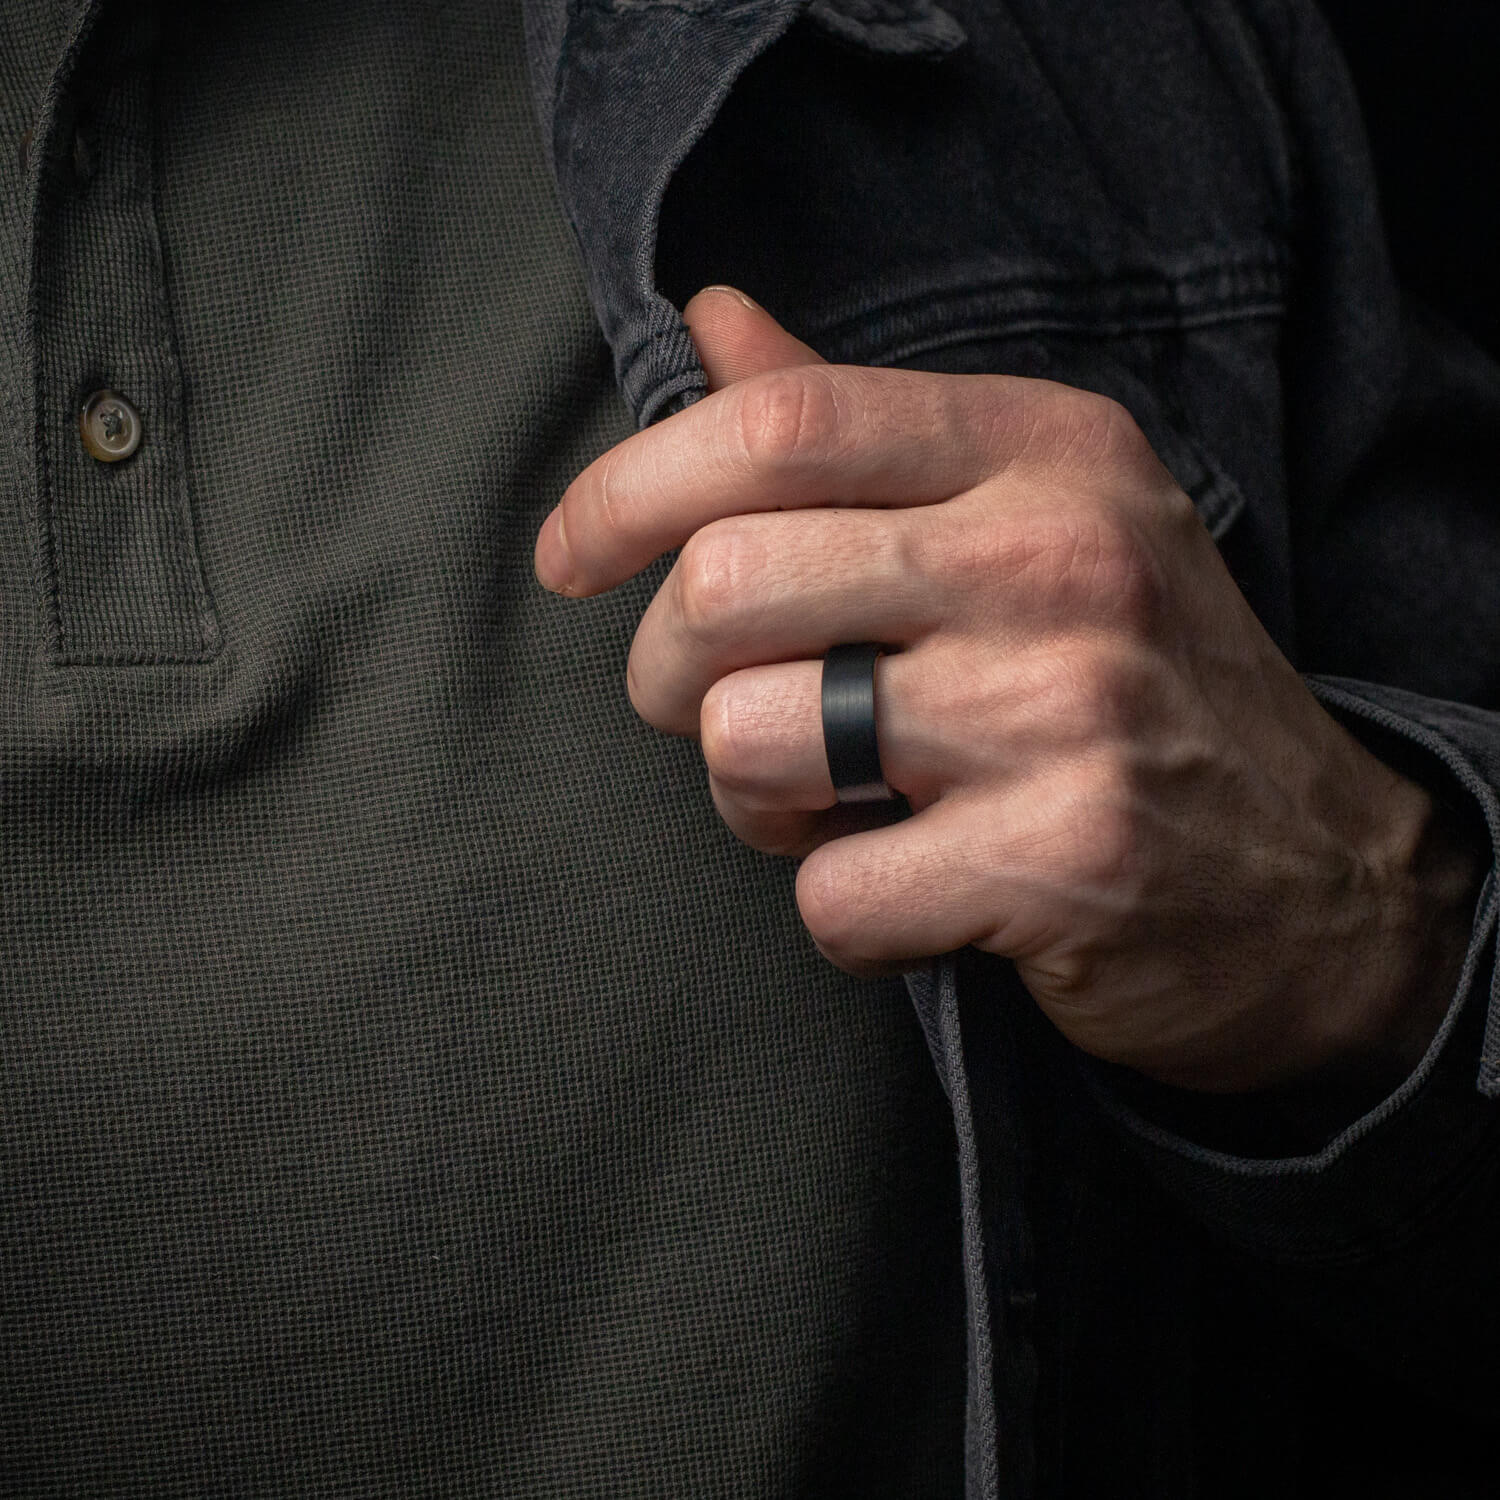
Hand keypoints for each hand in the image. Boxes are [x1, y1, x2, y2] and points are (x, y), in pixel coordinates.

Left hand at [534, 287, 1482, 1093]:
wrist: (1321, 882)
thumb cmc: (1138, 690)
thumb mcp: (1032, 518)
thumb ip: (860, 428)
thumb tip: (713, 322)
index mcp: (1041, 452)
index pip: (776, 426)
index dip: (627, 491)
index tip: (570, 557)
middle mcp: (1057, 558)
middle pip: (724, 587)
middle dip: (666, 674)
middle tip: (716, 710)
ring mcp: (1065, 710)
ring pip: (750, 744)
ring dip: (748, 799)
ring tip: (826, 803)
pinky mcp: (1064, 860)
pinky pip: (827, 895)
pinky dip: (835, 907)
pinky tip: (909, 886)